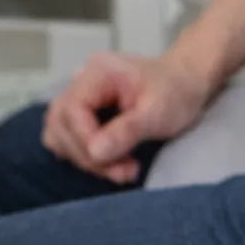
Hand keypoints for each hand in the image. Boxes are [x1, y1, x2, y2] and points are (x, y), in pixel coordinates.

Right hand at [41, 50, 209, 183]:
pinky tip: (110, 161)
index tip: (117, 163)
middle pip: (61, 122)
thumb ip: (126, 131)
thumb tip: (95, 152)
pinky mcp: (84, 111)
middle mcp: (82, 80)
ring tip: (120, 169)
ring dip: (84, 158)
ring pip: (59, 131)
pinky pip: (66, 135)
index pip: (73, 109)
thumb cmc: (176, 93)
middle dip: (88, 155)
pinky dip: (82, 154)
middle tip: (124, 171)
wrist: (185, 83)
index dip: (87, 141)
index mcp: (99, 72)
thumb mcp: (158, 113)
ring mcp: (80, 95)